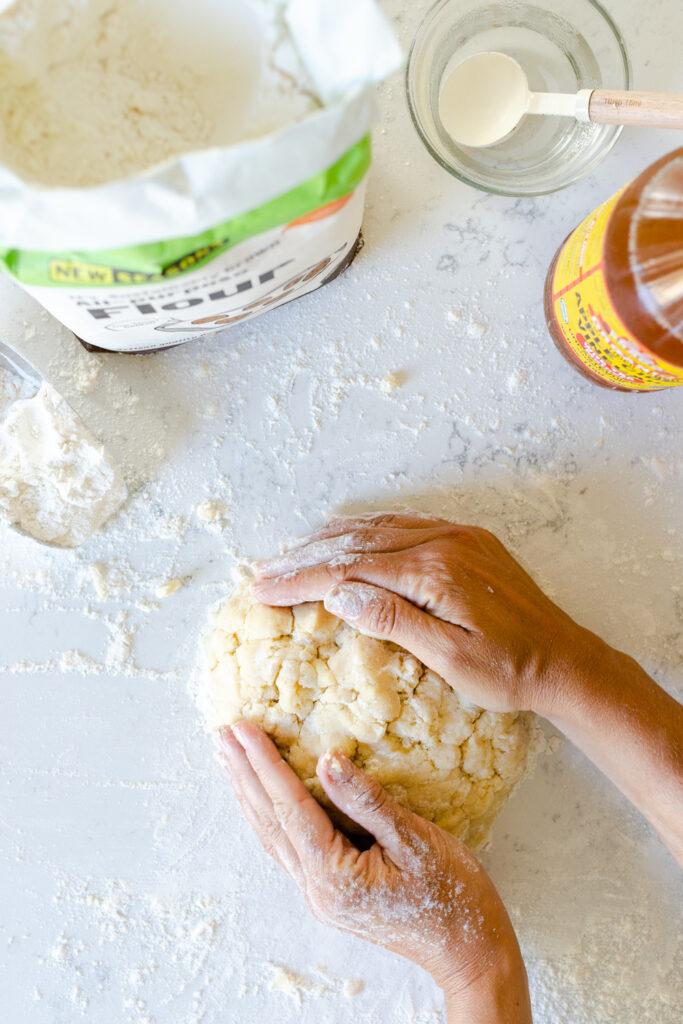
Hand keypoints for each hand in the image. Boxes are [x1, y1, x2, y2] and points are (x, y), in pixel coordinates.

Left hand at [219, 722, 530, 1021]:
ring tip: (229, 758)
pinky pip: (288, 845)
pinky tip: (263, 797)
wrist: (469, 953)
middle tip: (221, 733)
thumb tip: (328, 760)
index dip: (264, 763)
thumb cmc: (454, 897)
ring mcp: (321, 895)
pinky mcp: (331, 893)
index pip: (290, 807)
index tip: (243, 727)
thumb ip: (367, 801)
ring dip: (249, 793)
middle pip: (270, 821)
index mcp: (335, 876)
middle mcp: (317, 889)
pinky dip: (270, 814)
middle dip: (244, 774)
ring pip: (273, 835)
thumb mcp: (416, 841)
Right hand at [252, 512, 599, 715]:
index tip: (263, 589)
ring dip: (329, 539)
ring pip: (377, 528)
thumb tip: (340, 596)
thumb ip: (396, 622)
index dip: (302, 578)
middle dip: (305, 556)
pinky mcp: (465, 540)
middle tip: (262, 571)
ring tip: (290, 552)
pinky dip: (365, 530)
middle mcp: (442, 543)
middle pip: (357, 541)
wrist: (566, 660)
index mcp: (435, 572)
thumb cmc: (510, 671)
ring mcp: (455, 536)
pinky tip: (345, 536)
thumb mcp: (452, 659)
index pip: (351, 570)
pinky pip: (403, 525)